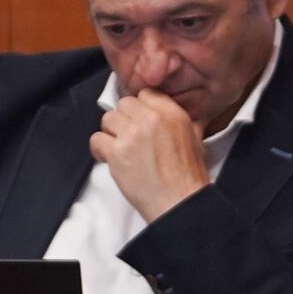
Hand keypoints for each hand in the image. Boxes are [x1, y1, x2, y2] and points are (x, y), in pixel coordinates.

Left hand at [91, 88, 209, 222]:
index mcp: (172, 113)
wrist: (180, 200)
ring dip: (111, 133)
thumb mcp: (196, 140)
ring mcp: (132, 134)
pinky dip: (99, 149)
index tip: (138, 118)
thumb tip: (181, 114)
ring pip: (108, 118)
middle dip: (124, 120)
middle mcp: (151, 119)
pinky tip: (109, 158)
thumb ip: (186, 122)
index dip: (139, 107)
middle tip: (128, 136)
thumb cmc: (188, 177)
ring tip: (120, 148)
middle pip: (124, 104)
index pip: (145, 93)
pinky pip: (96, 139)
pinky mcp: (116, 152)